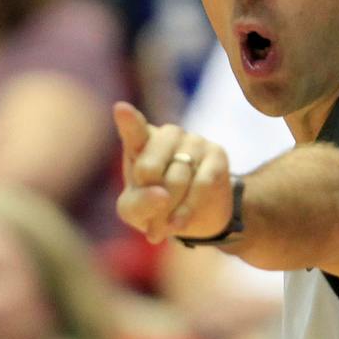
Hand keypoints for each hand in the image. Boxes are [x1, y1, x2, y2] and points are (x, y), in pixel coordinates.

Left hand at [113, 101, 232, 243]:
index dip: (128, 120)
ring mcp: (193, 141)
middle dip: (149, 201)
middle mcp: (166, 134)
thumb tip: (161, 196)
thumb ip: (138, 203)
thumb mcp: (134, 211)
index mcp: (139, 141)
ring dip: (168, 211)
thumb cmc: (155, 205)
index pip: (133, 129)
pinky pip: (201, 184)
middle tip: (150, 223)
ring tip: (164, 228)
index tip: (121, 110)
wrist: (196, 216)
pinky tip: (179, 224)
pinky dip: (188, 209)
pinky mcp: (216, 154)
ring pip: (177, 179)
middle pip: (150, 169)